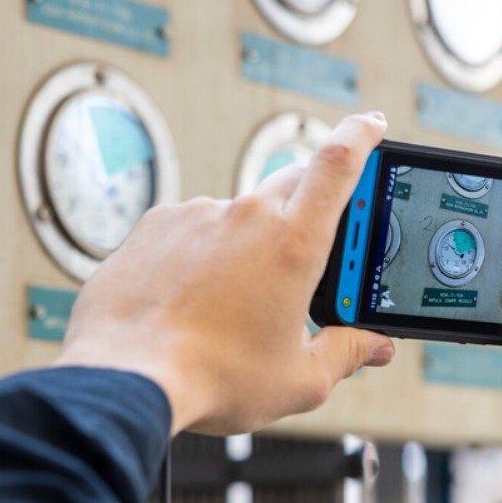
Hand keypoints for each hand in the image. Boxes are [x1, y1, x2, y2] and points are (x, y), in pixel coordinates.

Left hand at [55, 112, 395, 434]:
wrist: (126, 379)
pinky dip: (203, 255)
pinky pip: (193, 229)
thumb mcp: (300, 379)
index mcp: (293, 245)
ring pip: (241, 214)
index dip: (361, 134)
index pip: (339, 163)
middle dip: (313, 206)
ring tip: (237, 304)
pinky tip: (194, 301)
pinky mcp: (154, 226)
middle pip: (294, 184)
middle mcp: (245, 216)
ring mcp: (195, 215)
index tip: (372, 122)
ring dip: (251, 245)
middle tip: (315, 253)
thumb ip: (347, 353)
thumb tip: (375, 347)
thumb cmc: (215, 380)